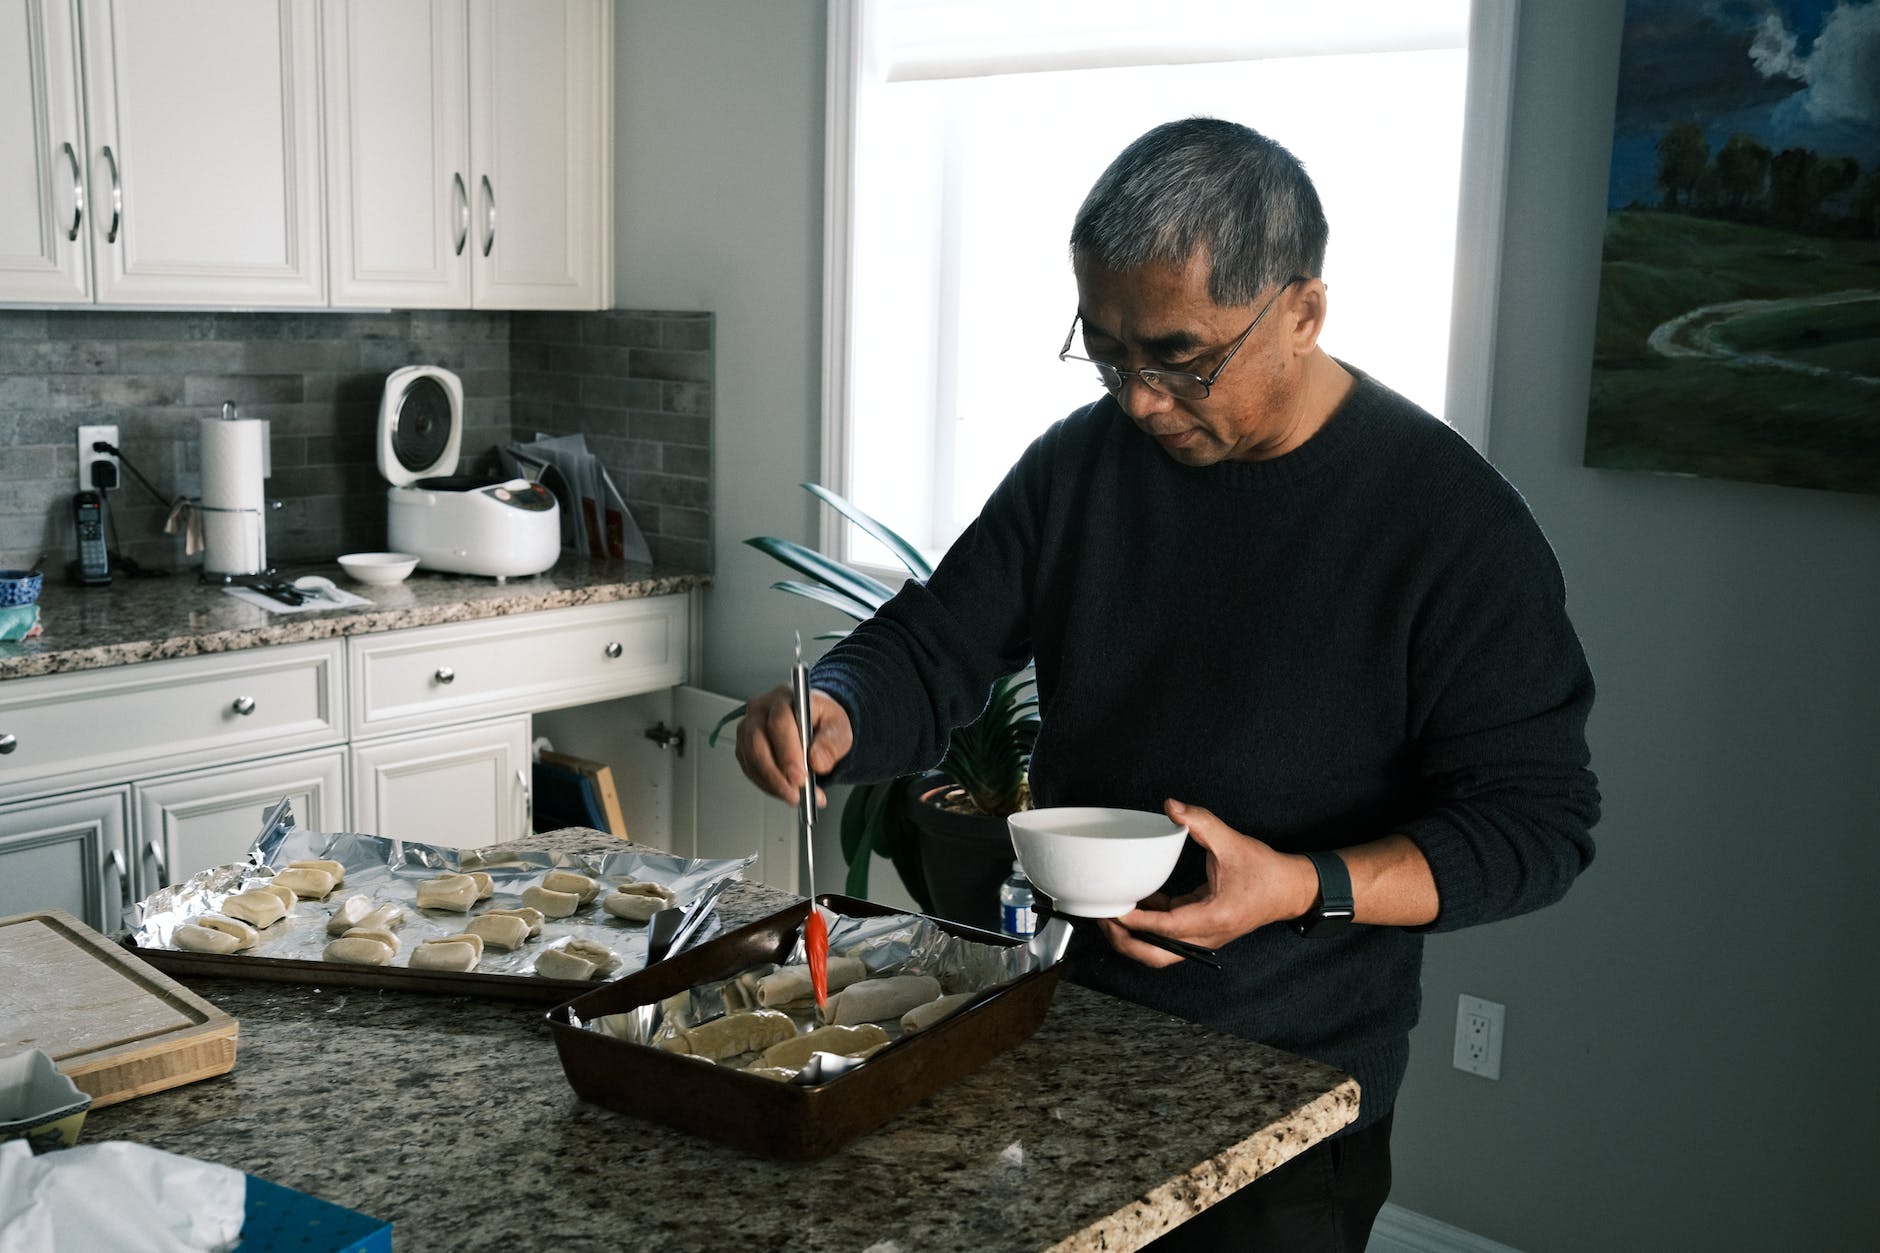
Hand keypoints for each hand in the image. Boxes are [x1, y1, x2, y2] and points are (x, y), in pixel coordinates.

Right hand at [733, 684, 853, 806]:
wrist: (813, 722)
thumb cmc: (822, 720)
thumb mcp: (838, 727)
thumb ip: (832, 742)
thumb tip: (817, 762)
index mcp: (785, 697)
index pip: (779, 722)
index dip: (788, 752)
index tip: (800, 777)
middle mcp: (761, 709)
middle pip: (758, 742)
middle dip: (777, 773)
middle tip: (796, 793)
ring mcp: (748, 728)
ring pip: (751, 758)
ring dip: (772, 783)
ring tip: (795, 797)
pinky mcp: (744, 747)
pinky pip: (750, 769)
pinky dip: (767, 785)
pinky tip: (785, 791)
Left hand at [1096, 799, 1315, 966]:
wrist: (1291, 890)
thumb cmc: (1266, 872)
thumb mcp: (1232, 842)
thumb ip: (1200, 822)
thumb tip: (1172, 806)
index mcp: (1214, 918)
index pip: (1166, 927)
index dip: (1137, 922)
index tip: (1114, 910)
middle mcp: (1206, 935)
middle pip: (1156, 954)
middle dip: (1125, 942)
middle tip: (1103, 919)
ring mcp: (1203, 937)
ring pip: (1160, 951)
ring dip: (1133, 938)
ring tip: (1110, 915)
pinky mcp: (1200, 930)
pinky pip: (1167, 936)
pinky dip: (1148, 926)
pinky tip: (1134, 904)